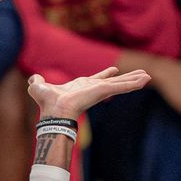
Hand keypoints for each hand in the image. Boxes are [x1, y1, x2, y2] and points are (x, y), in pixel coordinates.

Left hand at [27, 66, 151, 119]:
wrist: (54, 109)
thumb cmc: (47, 102)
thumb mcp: (39, 87)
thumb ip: (36, 82)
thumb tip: (32, 79)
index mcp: (82, 87)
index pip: (98, 80)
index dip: (105, 74)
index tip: (114, 71)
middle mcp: (93, 88)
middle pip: (114, 82)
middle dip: (126, 78)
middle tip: (140, 75)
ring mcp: (100, 90)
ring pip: (121, 84)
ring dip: (134, 80)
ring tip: (148, 76)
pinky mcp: (104, 91)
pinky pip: (122, 86)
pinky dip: (134, 83)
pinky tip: (146, 80)